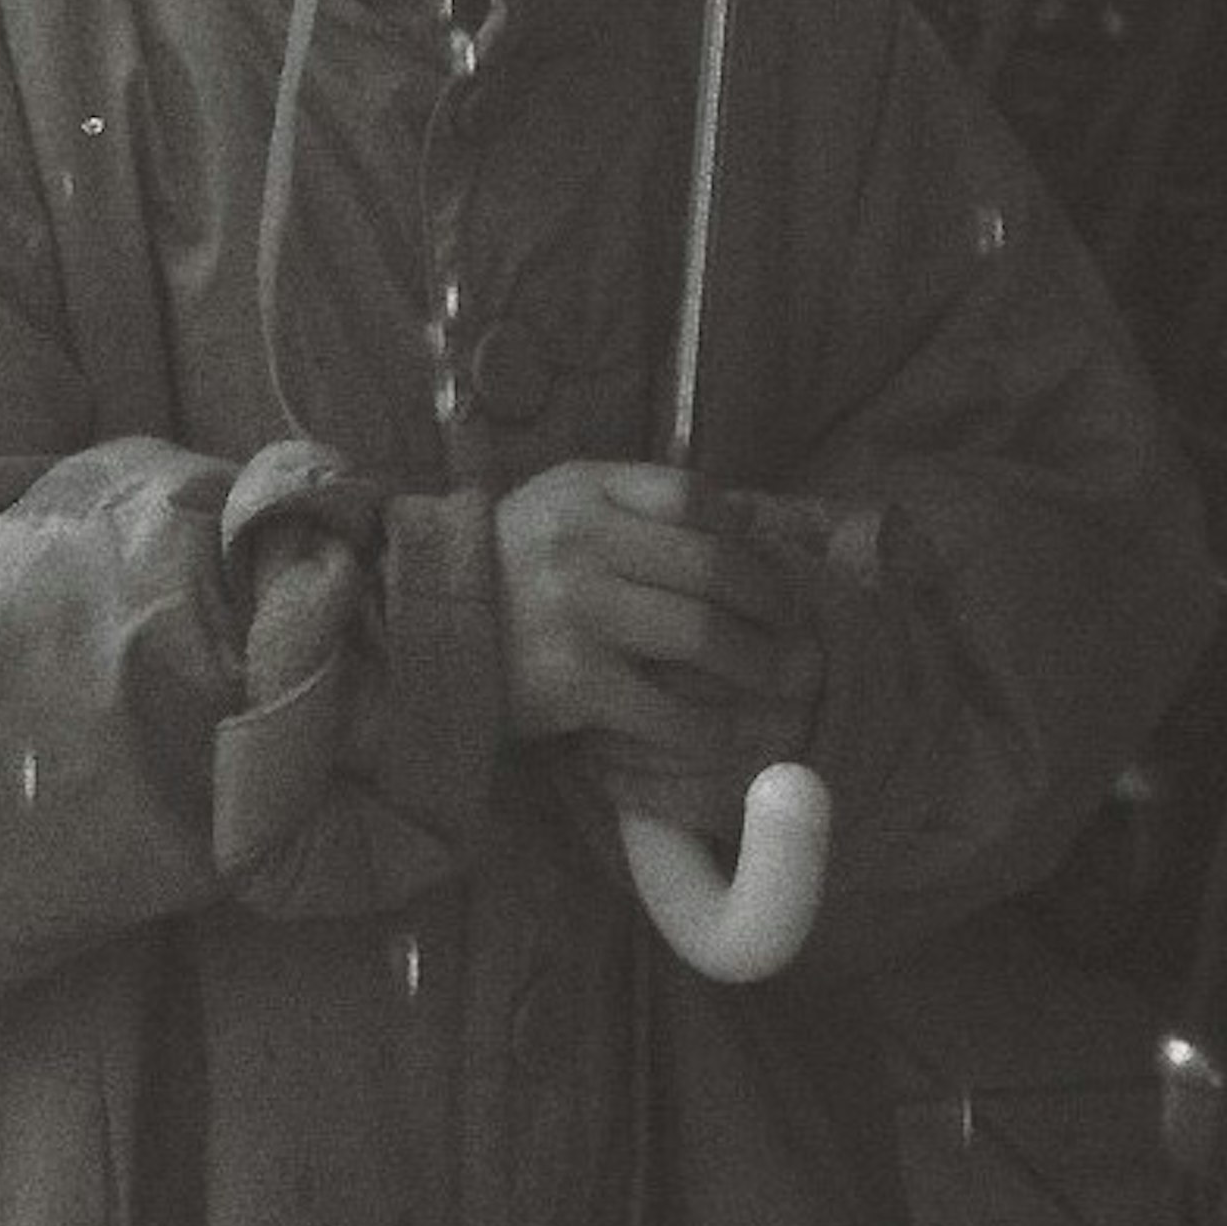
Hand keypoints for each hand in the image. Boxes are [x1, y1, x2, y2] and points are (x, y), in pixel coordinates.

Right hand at [494, 463, 818, 810]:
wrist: (428, 632)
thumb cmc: (510, 567)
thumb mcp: (559, 503)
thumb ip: (633, 502)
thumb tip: (737, 524)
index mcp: (584, 489)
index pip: (690, 496)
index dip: (741, 533)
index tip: (766, 566)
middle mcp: (585, 542)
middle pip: (711, 567)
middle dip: (770, 603)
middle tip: (799, 631)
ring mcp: (581, 613)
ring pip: (701, 635)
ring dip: (758, 664)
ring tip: (786, 681)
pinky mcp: (576, 683)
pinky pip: (668, 709)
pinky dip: (711, 727)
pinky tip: (733, 736)